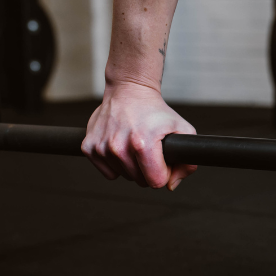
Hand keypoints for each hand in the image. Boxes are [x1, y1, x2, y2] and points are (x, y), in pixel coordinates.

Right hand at [82, 81, 196, 189]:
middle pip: (141, 181)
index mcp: (143, 143)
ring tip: (135, 144)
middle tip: (150, 149)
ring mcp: (102, 147)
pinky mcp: (88, 147)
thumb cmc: (156, 111)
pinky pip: (108, 173)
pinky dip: (116, 164)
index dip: (164, 173)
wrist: (130, 90)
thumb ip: (187, 162)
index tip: (163, 159)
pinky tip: (121, 146)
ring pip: (125, 176)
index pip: (156, 182)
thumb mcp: (183, 131)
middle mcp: (119, 147)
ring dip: (132, 166)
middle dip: (149, 169)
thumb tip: (171, 185)